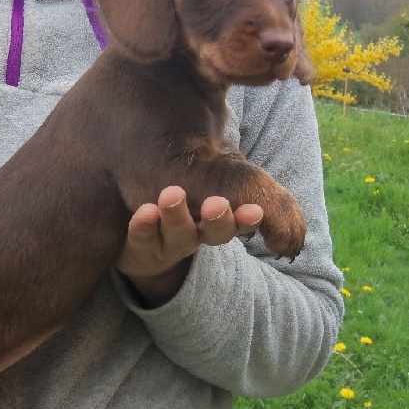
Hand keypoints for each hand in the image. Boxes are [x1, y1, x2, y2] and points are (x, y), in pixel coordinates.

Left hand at [115, 186, 262, 306]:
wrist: (144, 228)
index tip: (254, 211)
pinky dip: (144, 226)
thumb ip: (239, 176)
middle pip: (215, 233)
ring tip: (172, 194)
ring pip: (178, 235)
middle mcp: (201, 233)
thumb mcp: (217, 181)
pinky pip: (143, 239)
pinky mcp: (142, 246)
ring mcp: (170, 243)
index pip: (242, 220)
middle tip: (217, 204)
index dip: (248, 218)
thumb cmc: (190, 195)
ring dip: (177, 217)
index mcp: (223, 218)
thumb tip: (266, 162)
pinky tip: (146, 212)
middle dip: (218, 220)